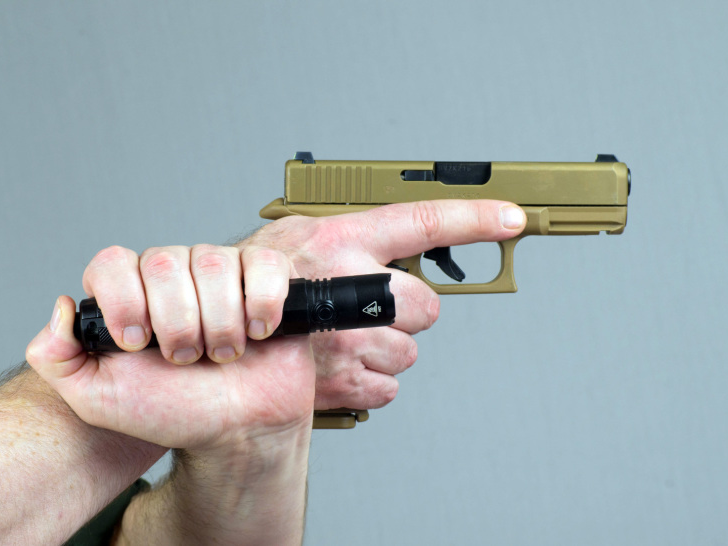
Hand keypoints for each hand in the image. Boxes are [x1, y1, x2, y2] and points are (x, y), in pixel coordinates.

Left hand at [27, 244, 314, 450]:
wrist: (239, 430)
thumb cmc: (175, 411)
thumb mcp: (99, 399)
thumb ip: (58, 358)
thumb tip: (61, 307)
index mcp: (132, 292)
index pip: (113, 263)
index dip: (124, 302)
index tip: (137, 346)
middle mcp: (176, 273)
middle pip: (164, 262)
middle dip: (176, 323)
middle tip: (185, 360)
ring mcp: (224, 271)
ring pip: (214, 263)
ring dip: (220, 324)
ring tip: (224, 355)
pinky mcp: (268, 277)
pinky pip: (265, 265)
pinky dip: (262, 304)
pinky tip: (258, 333)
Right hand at [237, 199, 525, 409]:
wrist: (214, 339)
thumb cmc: (255, 285)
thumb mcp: (296, 237)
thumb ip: (353, 239)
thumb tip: (409, 241)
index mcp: (340, 238)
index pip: (422, 221)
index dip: (474, 219)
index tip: (512, 219)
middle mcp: (349, 285)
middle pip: (427, 305)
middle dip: (409, 312)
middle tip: (373, 310)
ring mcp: (348, 337)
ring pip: (408, 352)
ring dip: (384, 350)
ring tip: (342, 339)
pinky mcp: (344, 382)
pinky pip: (389, 388)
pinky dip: (369, 382)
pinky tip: (339, 366)